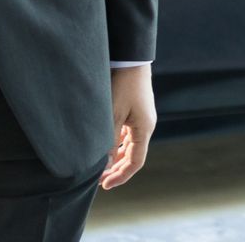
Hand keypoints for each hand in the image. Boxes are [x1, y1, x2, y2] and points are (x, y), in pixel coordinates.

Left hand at [101, 65, 155, 189]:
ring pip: (129, 145)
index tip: (104, 186)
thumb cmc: (122, 85)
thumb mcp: (112, 115)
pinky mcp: (135, 110)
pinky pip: (127, 134)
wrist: (129, 58)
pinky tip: (105, 145)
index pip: (135, 162)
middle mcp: (146, 126)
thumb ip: (108, 142)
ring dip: (116, 157)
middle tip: (98, 179)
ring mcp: (141, 118)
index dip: (120, 176)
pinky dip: (117, 144)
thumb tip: (103, 165)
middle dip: (116, 169)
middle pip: (133, 155)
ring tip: (99, 166)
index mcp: (144, 129)